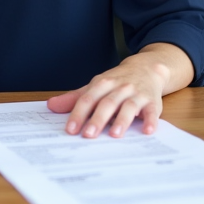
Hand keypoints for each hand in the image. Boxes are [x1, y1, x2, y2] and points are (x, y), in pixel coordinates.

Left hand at [46, 43, 193, 137]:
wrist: (147, 68)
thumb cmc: (117, 81)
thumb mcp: (96, 86)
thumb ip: (75, 98)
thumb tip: (51, 106)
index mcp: (103, 84)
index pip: (88, 98)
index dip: (78, 114)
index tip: (70, 129)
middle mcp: (119, 88)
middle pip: (107, 103)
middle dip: (97, 119)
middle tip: (88, 135)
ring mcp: (137, 94)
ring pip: (129, 106)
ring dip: (122, 120)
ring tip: (115, 134)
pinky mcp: (152, 101)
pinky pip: (152, 111)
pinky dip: (151, 120)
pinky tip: (148, 130)